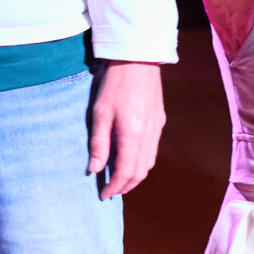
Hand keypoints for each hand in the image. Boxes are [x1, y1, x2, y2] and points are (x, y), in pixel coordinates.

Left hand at [89, 60, 165, 197]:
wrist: (137, 58)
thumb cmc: (114, 83)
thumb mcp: (100, 113)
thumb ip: (98, 143)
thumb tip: (94, 169)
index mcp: (132, 135)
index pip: (125, 172)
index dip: (114, 187)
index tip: (103, 194)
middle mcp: (149, 135)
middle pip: (140, 172)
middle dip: (125, 186)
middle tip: (110, 191)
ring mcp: (157, 127)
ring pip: (149, 162)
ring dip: (135, 175)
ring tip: (119, 179)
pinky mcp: (159, 120)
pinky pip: (153, 149)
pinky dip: (142, 161)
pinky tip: (131, 158)